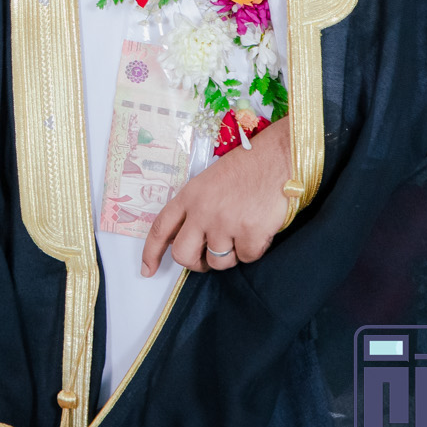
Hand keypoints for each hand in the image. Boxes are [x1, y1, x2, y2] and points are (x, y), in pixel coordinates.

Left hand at [141, 117, 293, 274]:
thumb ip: (195, 208)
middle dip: (194, 263)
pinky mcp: (250, 233)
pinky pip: (247, 258)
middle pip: (183, 254)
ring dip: (230, 256)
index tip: (148, 269)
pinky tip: (260, 229)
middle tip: (207, 260)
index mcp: (189, 196)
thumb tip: (189, 239)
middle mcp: (202, 211)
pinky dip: (254, 250)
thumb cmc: (247, 168)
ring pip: (218, 262)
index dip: (151, 252)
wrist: (279, 157)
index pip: (160, 228)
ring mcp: (225, 223)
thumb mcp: (209, 182)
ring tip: (241, 234)